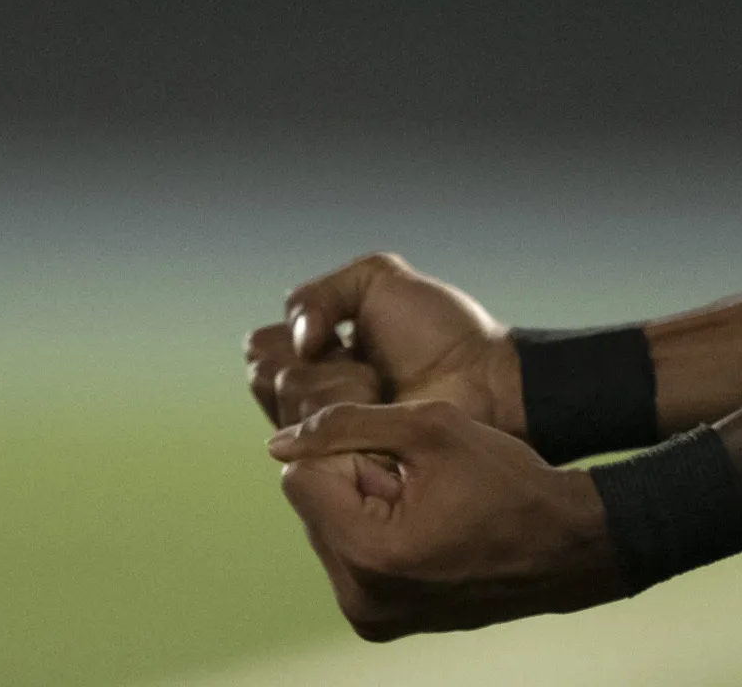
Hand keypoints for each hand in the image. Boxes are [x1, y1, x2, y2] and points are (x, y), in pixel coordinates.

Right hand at [244, 252, 521, 434]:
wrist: (481, 378)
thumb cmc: (438, 331)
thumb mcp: (376, 280)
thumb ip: (320, 293)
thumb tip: (299, 341)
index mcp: (314, 353)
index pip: (260, 348)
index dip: (292, 338)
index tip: (334, 336)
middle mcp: (312, 394)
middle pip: (265, 375)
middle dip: (314, 363)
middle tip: (364, 364)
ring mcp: (327, 432)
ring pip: (287, 400)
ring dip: (336, 384)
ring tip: (379, 388)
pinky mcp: (343, 461)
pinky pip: (311, 432)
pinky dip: (344, 409)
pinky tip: (378, 407)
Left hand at [270, 400, 620, 637]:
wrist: (566, 546)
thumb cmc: (506, 479)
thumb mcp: (429, 427)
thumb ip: (345, 425)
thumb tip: (278, 441)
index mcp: (368, 552)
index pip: (300, 479)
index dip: (345, 451)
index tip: (398, 457)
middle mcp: (360, 597)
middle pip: (312, 507)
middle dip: (353, 481)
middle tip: (418, 481)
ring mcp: (370, 617)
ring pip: (329, 529)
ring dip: (364, 505)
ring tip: (425, 503)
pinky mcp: (380, 623)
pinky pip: (350, 558)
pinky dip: (376, 532)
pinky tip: (425, 526)